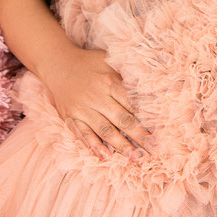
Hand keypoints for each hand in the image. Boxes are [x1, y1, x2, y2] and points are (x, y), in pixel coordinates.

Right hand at [41, 44, 152, 160]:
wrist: (57, 64)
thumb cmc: (89, 62)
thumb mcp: (109, 59)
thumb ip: (127, 72)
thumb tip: (151, 82)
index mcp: (108, 82)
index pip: (131, 103)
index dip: (146, 118)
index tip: (158, 130)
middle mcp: (96, 97)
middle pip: (121, 119)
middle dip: (138, 136)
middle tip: (152, 149)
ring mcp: (82, 109)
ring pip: (104, 130)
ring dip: (121, 145)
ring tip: (135, 157)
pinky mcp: (70, 117)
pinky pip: (83, 133)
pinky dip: (94, 145)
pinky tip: (105, 156)